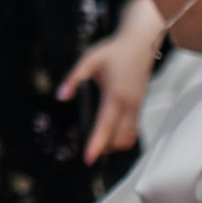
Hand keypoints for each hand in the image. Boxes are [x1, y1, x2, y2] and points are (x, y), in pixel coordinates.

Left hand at [61, 6, 161, 164]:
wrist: (140, 44)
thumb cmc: (113, 52)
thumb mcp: (89, 59)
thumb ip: (74, 78)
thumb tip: (61, 97)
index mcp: (116, 95)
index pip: (106, 125)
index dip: (96, 143)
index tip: (87, 158)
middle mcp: (129, 105)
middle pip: (119, 139)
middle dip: (103, 148)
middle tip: (84, 148)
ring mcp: (137, 108)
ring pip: (128, 139)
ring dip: (113, 146)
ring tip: (95, 142)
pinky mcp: (139, 108)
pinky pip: (132, 132)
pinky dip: (120, 138)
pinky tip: (106, 134)